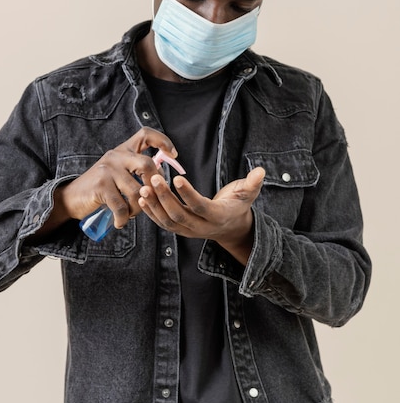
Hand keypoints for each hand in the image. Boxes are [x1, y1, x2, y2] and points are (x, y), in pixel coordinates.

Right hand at [47, 127, 177, 232]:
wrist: (72, 198)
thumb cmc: (100, 188)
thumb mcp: (117, 173)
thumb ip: (135, 171)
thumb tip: (161, 181)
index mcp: (123, 151)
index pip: (145, 134)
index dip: (163, 141)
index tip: (173, 155)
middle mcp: (116, 156)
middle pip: (148, 165)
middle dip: (154, 186)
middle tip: (149, 199)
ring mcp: (108, 169)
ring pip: (137, 191)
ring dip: (137, 209)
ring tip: (129, 214)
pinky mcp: (101, 185)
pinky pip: (122, 206)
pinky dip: (123, 219)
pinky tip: (120, 222)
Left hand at [138, 167, 265, 264]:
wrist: (231, 227)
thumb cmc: (238, 204)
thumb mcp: (247, 194)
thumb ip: (252, 183)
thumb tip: (261, 171)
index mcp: (217, 216)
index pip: (200, 206)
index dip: (188, 194)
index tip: (176, 178)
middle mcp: (201, 227)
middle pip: (179, 215)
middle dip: (164, 197)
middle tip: (153, 178)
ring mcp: (189, 231)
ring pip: (167, 221)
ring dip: (153, 205)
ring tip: (142, 188)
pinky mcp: (179, 230)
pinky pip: (162, 223)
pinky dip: (151, 212)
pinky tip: (141, 198)